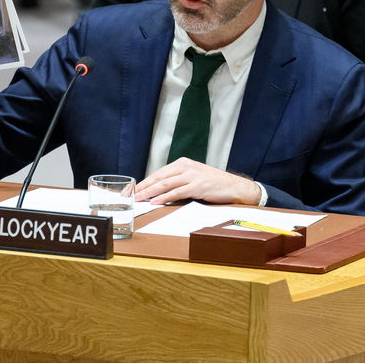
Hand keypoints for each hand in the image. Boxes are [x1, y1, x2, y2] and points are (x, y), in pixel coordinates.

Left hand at [135, 157, 261, 205]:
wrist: (235, 186)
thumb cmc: (213, 184)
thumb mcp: (193, 178)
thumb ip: (178, 181)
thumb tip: (158, 192)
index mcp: (182, 163)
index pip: (158, 173)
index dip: (143, 182)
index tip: (131, 190)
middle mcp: (186, 167)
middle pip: (159, 178)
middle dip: (142, 187)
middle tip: (129, 195)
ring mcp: (192, 176)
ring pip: (165, 184)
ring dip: (149, 192)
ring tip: (138, 199)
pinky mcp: (198, 186)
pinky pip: (177, 192)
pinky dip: (165, 197)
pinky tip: (155, 202)